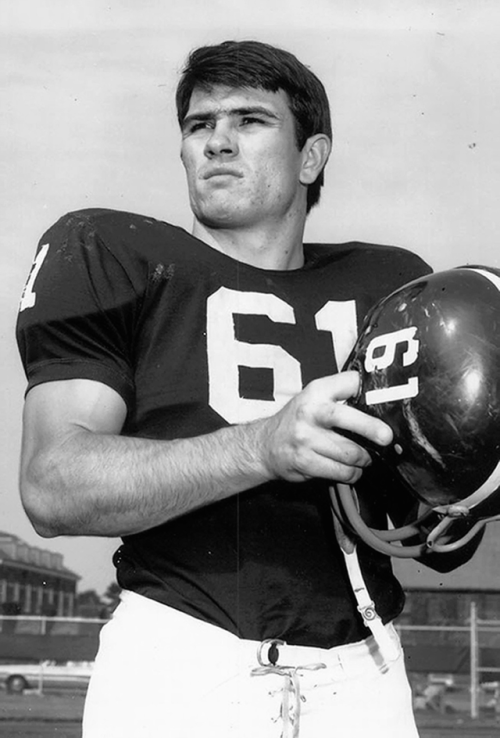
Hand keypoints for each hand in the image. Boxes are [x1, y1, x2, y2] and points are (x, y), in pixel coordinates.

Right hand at [258, 371, 392, 483]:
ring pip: (350, 452)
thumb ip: (341, 396)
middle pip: (349, 419)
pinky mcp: (305, 462)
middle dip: (373, 429)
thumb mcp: (314, 398)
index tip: (382, 399)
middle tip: (386, 437)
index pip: (349, 382)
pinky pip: (341, 471)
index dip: (367, 390)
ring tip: (364, 457)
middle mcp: (310, 412)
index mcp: (316, 391)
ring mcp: (306, 438)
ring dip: (364, 458)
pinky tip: (351, 469)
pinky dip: (352, 473)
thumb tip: (379, 403)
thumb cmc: (297, 421)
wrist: (265, 445)